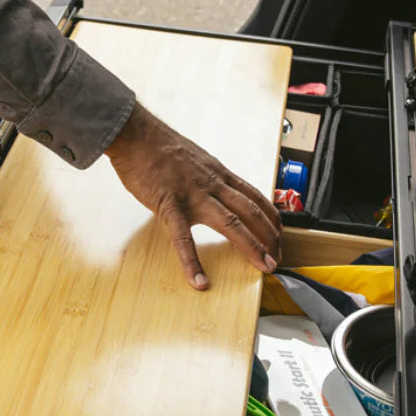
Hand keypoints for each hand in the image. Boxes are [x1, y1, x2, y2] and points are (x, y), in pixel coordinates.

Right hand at [105, 104, 281, 290]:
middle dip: (270, 237)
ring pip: (231, 223)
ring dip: (251, 246)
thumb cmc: (159, 146)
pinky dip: (192, 262)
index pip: (255, 197)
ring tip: (264, 266)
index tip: (279, 236)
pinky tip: (199, 281)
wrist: (135, 134)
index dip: (272, 219)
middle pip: (251, 212)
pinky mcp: (169, 205)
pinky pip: (183, 238)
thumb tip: (216, 190)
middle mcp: (213, 185)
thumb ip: (208, 176)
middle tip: (278, 259)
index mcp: (219, 174)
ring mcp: (192, 195)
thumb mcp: (195, 158)